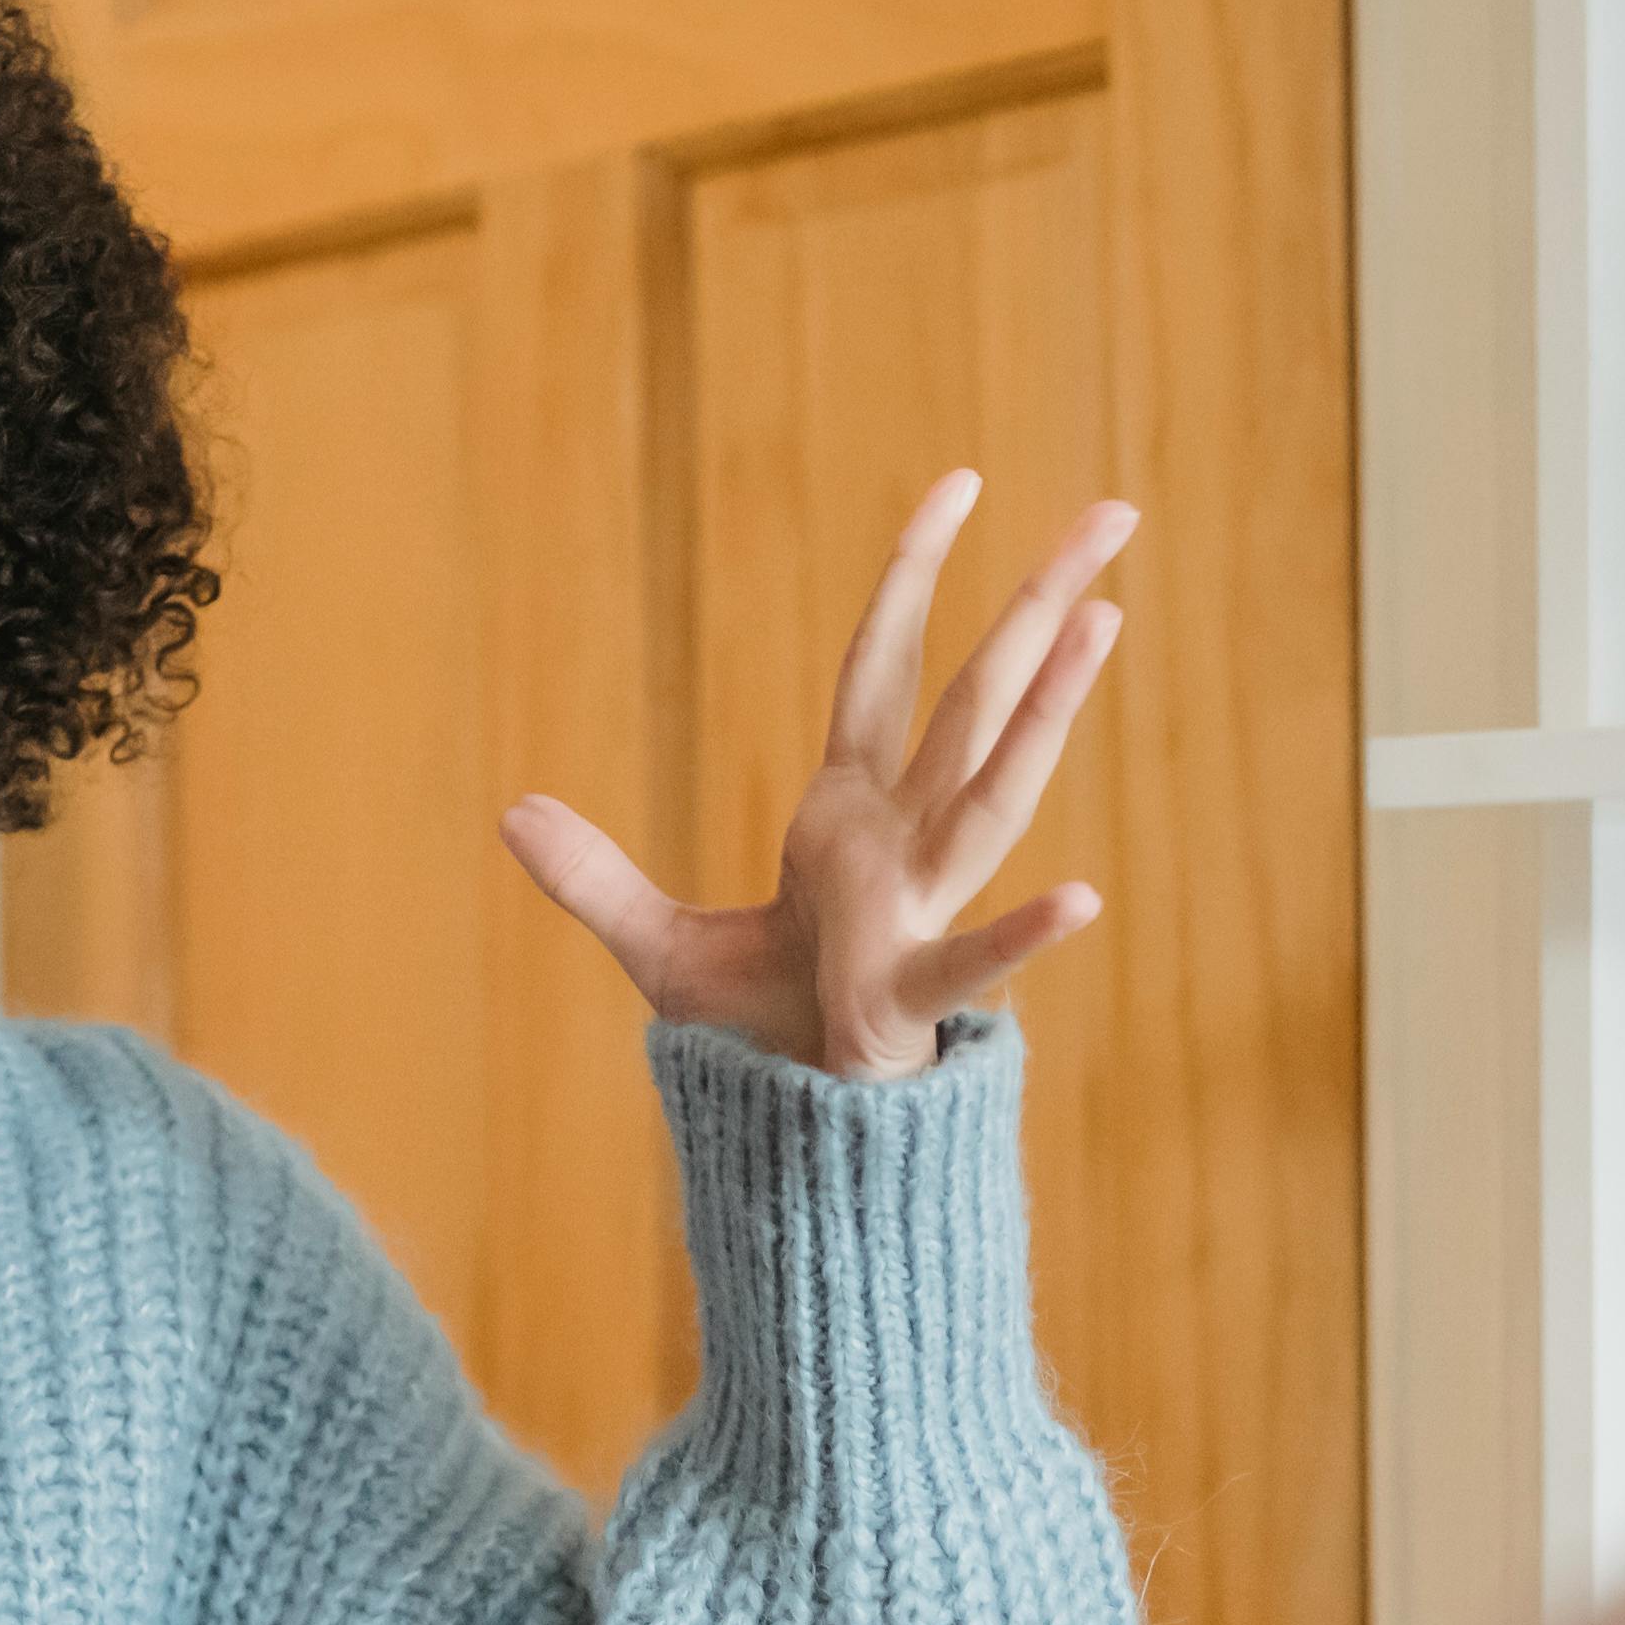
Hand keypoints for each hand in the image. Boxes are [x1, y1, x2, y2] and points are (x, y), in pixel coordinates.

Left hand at [504, 473, 1132, 1080]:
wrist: (792, 1140)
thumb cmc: (757, 1042)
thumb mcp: (659, 949)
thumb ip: (593, 879)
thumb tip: (509, 812)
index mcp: (851, 816)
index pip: (884, 669)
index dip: (913, 576)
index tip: (960, 484)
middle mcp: (904, 843)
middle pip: (978, 697)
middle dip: (1041, 602)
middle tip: (1115, 512)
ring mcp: (918, 908)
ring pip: (995, 790)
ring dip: (1047, 709)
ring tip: (1104, 619)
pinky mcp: (906, 993)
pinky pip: (973, 959)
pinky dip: (1022, 935)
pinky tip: (1081, 899)